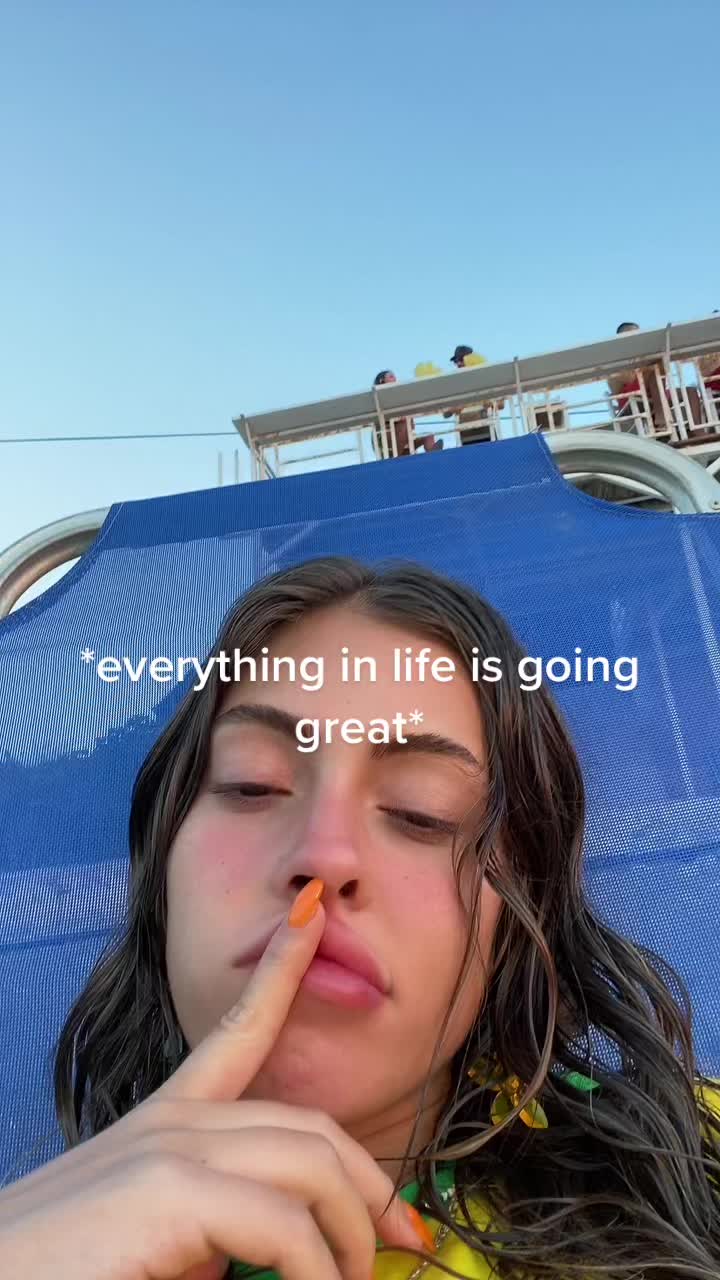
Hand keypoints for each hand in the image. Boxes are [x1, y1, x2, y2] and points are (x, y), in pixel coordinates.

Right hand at [0, 880, 428, 1279]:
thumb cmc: (70, 1273)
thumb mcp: (162, 1241)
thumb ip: (216, 1225)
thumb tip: (277, 1247)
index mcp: (166, 1120)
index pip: (239, 1028)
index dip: (283, 967)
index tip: (314, 914)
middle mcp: (173, 1118)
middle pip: (309, 1128)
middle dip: (371, 1185)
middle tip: (405, 1242)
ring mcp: (171, 1144)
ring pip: (312, 1164)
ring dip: (352, 1236)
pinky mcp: (169, 1187)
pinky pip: (286, 1225)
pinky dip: (316, 1272)